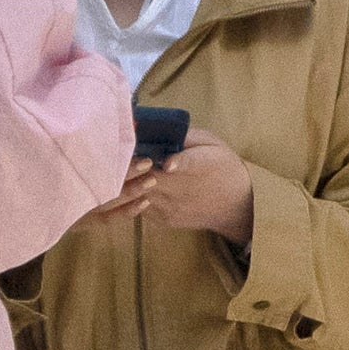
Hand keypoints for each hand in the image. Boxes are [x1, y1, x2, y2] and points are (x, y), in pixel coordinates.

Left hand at [98, 126, 260, 247]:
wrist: (238, 205)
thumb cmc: (224, 167)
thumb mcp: (211, 143)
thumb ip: (186, 138)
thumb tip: (159, 129)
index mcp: (196, 166)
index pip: (167, 162)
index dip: (145, 154)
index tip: (130, 144)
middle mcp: (180, 191)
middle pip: (142, 180)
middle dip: (126, 166)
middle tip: (109, 151)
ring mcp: (170, 209)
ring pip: (136, 195)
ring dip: (124, 182)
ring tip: (111, 166)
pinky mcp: (165, 221)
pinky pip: (139, 207)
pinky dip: (130, 194)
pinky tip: (124, 182)